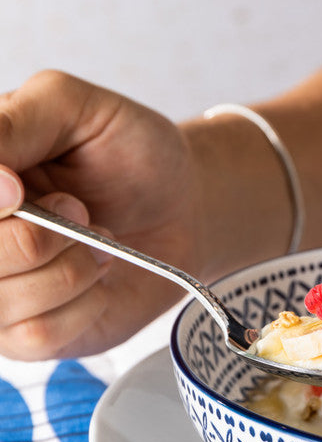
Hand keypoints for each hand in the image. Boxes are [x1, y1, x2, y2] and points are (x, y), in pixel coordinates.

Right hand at [0, 70, 201, 359]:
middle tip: (78, 208)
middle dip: (36, 235)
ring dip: (68, 269)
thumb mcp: (74, 106)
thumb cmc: (129, 154)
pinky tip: (97, 275)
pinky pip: (37, 334)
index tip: (20, 188)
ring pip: (1, 302)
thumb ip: (18, 122)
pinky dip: (83, 304)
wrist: (184, 206)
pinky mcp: (28, 336)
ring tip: (97, 240)